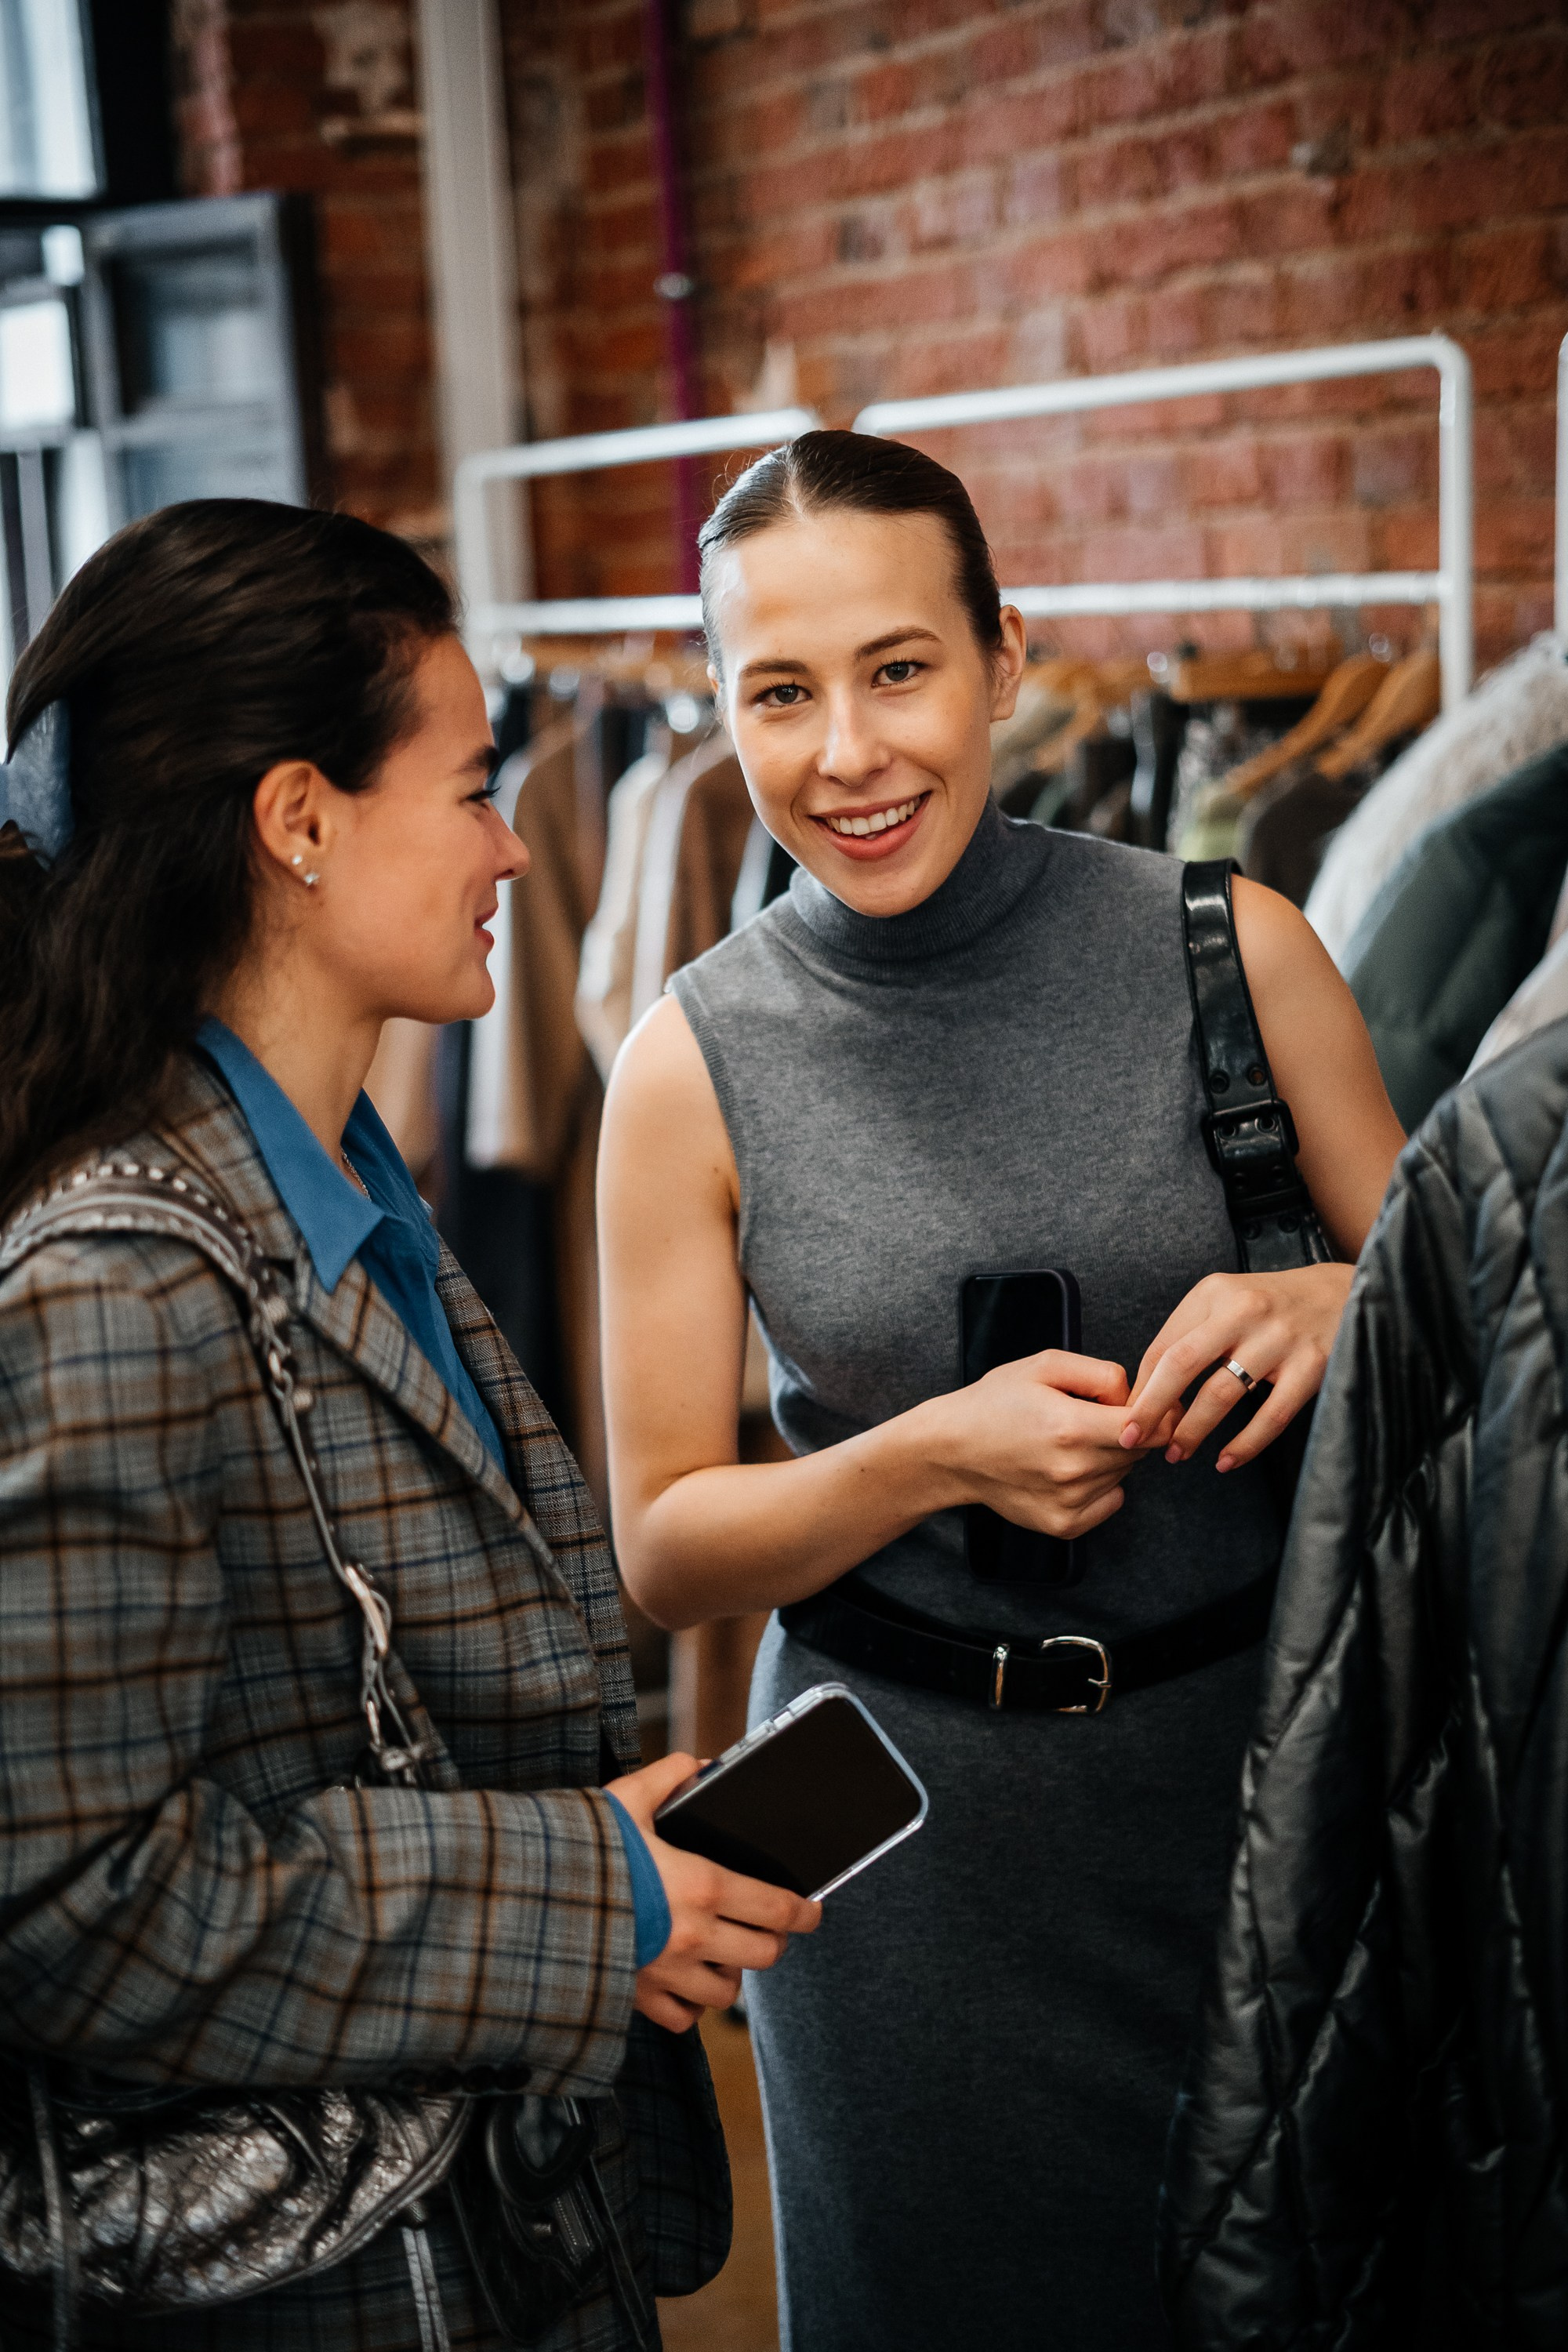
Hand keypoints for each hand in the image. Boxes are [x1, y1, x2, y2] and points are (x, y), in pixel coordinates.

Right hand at [606, 1752, 821, 2032]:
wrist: (529, 1901)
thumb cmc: (583, 1847)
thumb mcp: (626, 1797)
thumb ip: (669, 1777)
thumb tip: (699, 1766)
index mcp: (701, 1886)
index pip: (776, 1909)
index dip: (804, 1912)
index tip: (813, 1911)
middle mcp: (693, 1937)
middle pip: (764, 1955)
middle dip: (773, 1940)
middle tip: (766, 1925)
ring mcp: (667, 1974)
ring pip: (727, 1992)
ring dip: (733, 1972)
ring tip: (723, 1951)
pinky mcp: (637, 1998)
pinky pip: (684, 2019)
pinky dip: (691, 2005)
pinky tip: (684, 1980)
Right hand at [923, 1349, 1159, 1539]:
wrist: (951, 1451)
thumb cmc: (994, 1402)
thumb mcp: (1045, 1365)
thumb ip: (1102, 1374)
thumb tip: (1137, 1397)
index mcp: (1072, 1426)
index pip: (1151, 1428)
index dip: (1157, 1413)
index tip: (1146, 1405)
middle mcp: (1074, 1469)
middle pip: (1140, 1451)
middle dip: (1129, 1431)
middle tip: (1093, 1417)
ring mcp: (1069, 1501)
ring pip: (1124, 1474)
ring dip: (1112, 1456)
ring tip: (1072, 1442)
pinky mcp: (1063, 1524)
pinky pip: (1111, 1502)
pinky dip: (1103, 1486)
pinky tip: (1072, 1469)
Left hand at [1119, 1265, 1353, 1473]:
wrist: (1344, 1294)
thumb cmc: (1271, 1307)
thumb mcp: (1226, 1304)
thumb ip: (1189, 1338)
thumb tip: (1147, 1393)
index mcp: (1214, 1293)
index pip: (1164, 1346)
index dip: (1142, 1389)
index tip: (1129, 1419)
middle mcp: (1243, 1309)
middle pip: (1181, 1364)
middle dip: (1152, 1408)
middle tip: (1132, 1440)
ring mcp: (1279, 1337)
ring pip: (1221, 1393)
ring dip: (1193, 1430)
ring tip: (1177, 1454)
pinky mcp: (1312, 1365)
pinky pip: (1270, 1415)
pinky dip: (1244, 1444)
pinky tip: (1225, 1460)